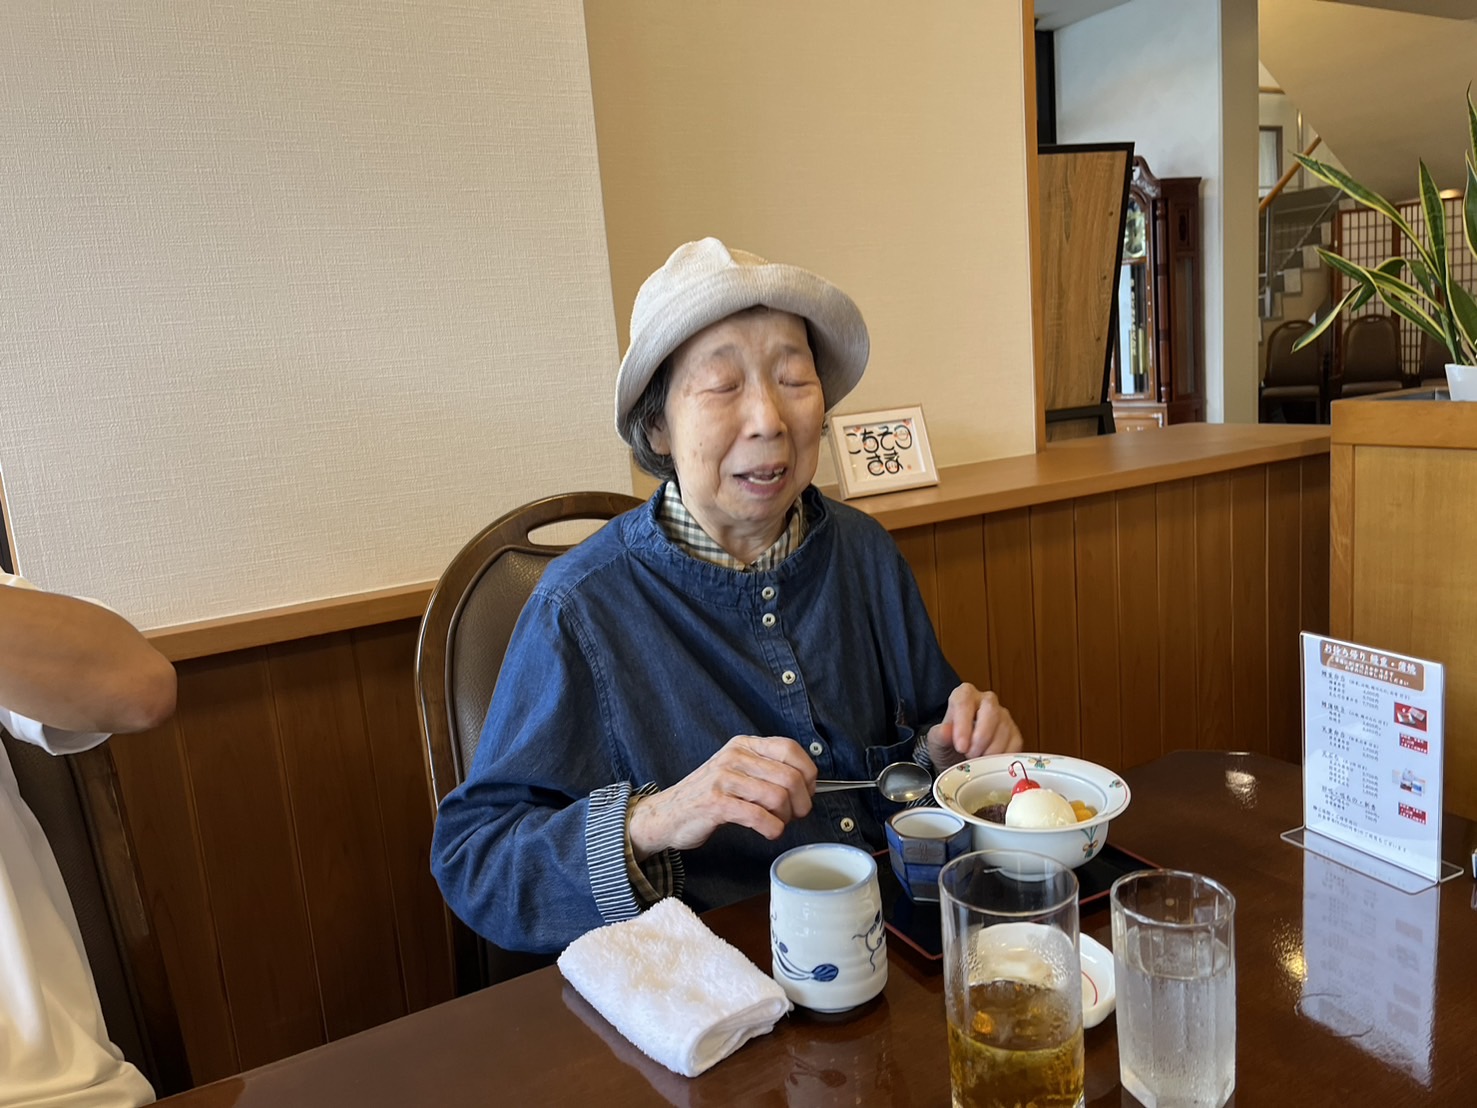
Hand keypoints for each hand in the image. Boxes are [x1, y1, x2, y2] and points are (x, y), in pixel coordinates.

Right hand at [628, 736, 816, 859]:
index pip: (790, 749)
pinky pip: (759, 816)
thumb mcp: (737, 772)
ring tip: (778, 823)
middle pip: (790, 776)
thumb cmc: (708, 796)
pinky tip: (769, 832)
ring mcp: (724, 778)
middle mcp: (735, 756)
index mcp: (744, 745)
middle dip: (801, 802)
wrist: (667, 814)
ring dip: (786, 817)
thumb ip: (767, 771)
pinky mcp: (716, 802)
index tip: (807, 791)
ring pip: (778, 796)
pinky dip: (772, 829)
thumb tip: (807, 784)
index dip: (808, 773)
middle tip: (795, 815)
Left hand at [925, 684, 1021, 770]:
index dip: (963, 726)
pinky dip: (1003, 757)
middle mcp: (986, 701)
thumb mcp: (936, 743)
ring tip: (977, 761)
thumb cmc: (948, 746)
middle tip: (969, 755)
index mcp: (964, 695)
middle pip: (990, 712)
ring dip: (990, 751)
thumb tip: (945, 732)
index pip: (964, 702)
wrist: (959, 759)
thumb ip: (939, 736)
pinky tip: (990, 763)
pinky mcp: (1014, 733)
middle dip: (980, 738)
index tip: (961, 747)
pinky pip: (1014, 743)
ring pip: (1004, 729)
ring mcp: (1003, 716)